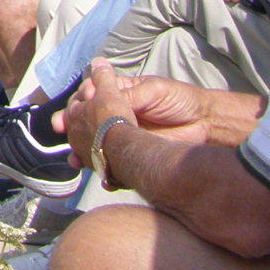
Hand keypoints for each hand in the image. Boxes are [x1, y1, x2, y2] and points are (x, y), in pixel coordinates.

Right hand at [64, 61, 212, 164]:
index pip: (90, 97)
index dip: (76, 105)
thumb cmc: (180, 100)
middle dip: (73, 131)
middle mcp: (119, 116)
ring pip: (98, 147)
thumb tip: (102, 95)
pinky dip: (108, 173)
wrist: (206, 124)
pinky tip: (104, 178)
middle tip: (63, 135)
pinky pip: (117, 165)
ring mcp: (127, 136)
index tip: (66, 114)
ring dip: (84, 154)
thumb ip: (128, 95)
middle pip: (88, 123)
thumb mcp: (152, 91)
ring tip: (76, 162)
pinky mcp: (138, 154)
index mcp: (121, 95)